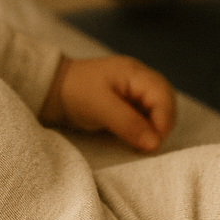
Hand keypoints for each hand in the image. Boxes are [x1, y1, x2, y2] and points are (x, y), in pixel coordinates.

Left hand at [39, 56, 175, 152]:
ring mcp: (137, 91)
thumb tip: (155, 143)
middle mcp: (141, 80)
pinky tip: (135, 139)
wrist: (53, 90)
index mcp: (136, 73)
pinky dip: (146, 130)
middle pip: (167, 104)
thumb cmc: (75, 91)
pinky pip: (148, 118)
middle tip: (147, 146)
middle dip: (161, 126)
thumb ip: (127, 122)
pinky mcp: (131, 104)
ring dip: (154, 129)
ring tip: (140, 143)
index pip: (164, 96)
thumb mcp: (99, 106)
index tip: (152, 144)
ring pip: (160, 112)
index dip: (163, 121)